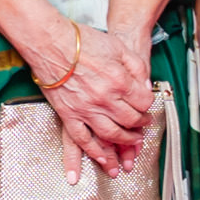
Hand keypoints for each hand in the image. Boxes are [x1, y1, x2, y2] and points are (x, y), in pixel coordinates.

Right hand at [39, 21, 156, 173]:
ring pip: (111, 134)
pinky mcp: (69, 115)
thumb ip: (136, 67)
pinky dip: (94, 151)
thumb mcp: (118, 46)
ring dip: (125, 141)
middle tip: (143, 124)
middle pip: (131, 120)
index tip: (147, 104)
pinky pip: (83, 139)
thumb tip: (145, 85)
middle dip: (141, 124)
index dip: (148, 104)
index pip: (144, 102)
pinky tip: (103, 158)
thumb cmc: (82, 42)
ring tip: (132, 142)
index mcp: (120, 81)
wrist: (51, 43)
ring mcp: (86, 109)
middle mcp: (105, 99)